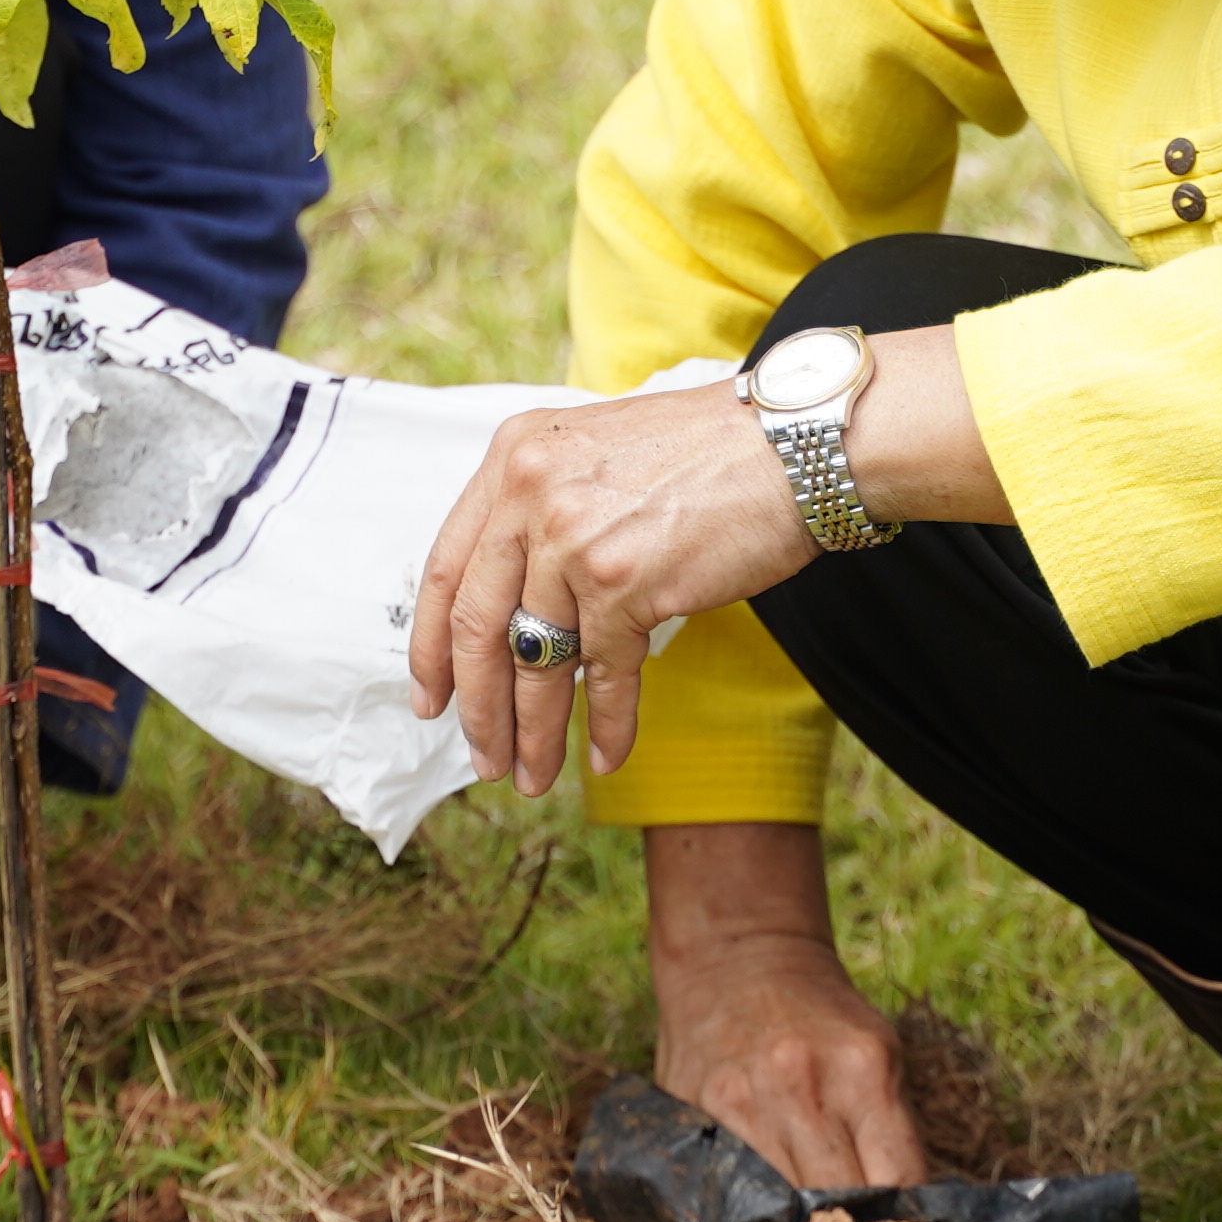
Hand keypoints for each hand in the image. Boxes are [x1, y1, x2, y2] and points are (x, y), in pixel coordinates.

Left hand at [406, 385, 823, 792]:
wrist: (791, 445)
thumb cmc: (707, 452)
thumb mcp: (593, 456)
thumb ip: (542, 512)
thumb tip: (514, 608)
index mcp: (513, 458)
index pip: (445, 568)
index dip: (430, 645)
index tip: (431, 697)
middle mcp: (530, 495)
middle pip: (477, 626)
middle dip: (478, 708)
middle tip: (485, 757)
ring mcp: (574, 541)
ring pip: (537, 663)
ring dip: (533, 733)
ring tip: (534, 776)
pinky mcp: (626, 584)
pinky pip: (603, 676)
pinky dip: (604, 726)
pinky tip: (604, 757)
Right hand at [648, 823, 923, 1189]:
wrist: (739, 956)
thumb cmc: (821, 1015)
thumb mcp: (876, 1053)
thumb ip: (889, 1132)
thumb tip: (908, 1221)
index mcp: (865, 1070)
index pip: (899, 1182)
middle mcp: (803, 1087)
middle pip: (839, 1205)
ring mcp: (744, 1103)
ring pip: (781, 1209)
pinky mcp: (699, 1112)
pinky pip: (729, 1191)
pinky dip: (749, 1216)